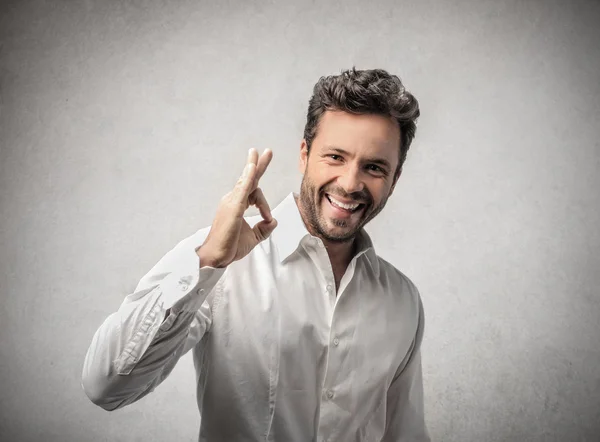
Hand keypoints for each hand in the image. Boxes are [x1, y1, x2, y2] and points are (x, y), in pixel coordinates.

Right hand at [197, 148, 276, 267]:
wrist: (217, 257)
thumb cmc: (230, 247)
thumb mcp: (254, 237)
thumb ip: (264, 228)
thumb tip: (273, 220)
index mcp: (237, 205)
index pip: (253, 192)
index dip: (264, 204)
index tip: (267, 217)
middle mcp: (233, 200)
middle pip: (248, 179)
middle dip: (258, 165)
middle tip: (267, 151)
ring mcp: (232, 202)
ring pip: (247, 182)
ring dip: (256, 167)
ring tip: (265, 153)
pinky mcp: (233, 208)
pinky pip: (242, 189)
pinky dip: (248, 178)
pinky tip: (253, 168)